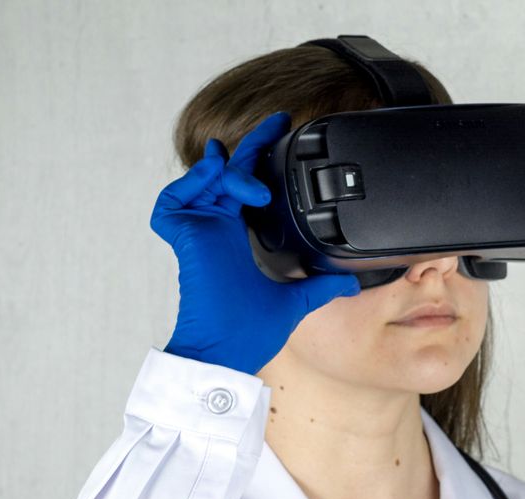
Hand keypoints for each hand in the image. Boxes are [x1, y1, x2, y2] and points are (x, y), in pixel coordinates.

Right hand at [151, 111, 360, 374]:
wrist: (229, 349)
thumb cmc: (250, 331)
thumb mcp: (296, 300)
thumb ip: (321, 285)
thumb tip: (352, 282)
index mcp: (237, 237)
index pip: (246, 186)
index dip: (259, 159)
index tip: (280, 134)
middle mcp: (217, 229)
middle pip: (227, 172)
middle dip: (250, 146)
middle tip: (276, 122)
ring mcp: (198, 231)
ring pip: (203, 180)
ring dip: (229, 173)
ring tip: (252, 186)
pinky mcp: (184, 237)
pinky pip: (172, 201)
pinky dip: (189, 186)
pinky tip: (214, 182)